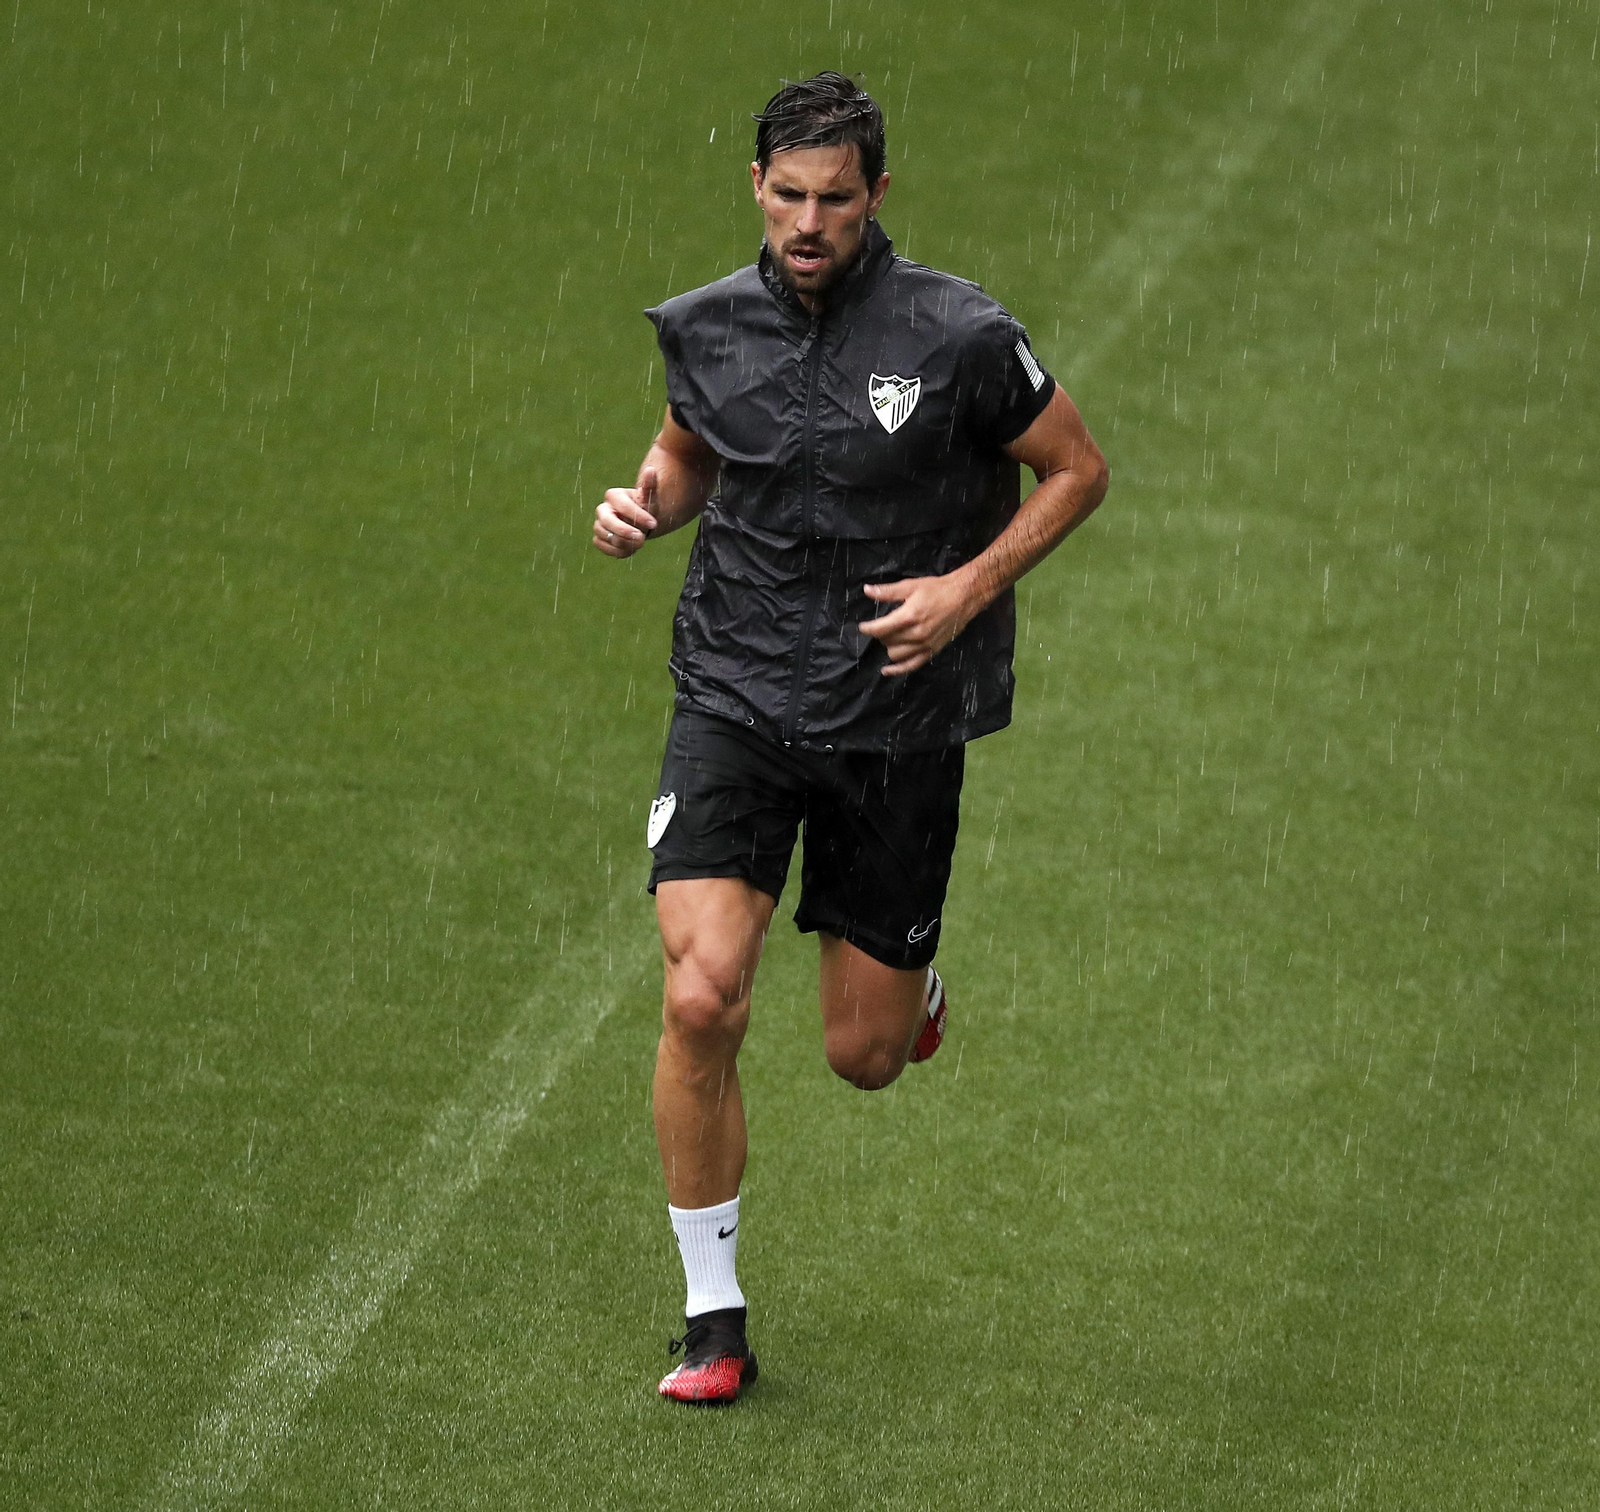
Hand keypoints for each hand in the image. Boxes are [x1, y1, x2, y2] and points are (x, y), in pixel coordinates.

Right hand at [594, 467, 659, 557]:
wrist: (642, 523)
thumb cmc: (646, 509)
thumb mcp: (650, 498)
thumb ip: (650, 486)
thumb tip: (650, 469)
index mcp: (614, 496)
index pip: (621, 505)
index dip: (638, 515)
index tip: (654, 524)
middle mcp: (603, 509)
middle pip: (606, 520)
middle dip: (623, 531)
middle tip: (642, 538)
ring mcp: (599, 524)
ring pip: (602, 533)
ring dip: (622, 542)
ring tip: (639, 543)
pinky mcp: (599, 538)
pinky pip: (600, 544)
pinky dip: (615, 550)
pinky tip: (631, 549)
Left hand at [857, 574, 976, 676]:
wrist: (963, 597)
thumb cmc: (937, 590)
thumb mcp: (911, 586)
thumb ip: (887, 591)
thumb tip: (867, 590)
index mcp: (909, 616)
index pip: (880, 628)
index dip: (868, 629)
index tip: (862, 627)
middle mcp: (916, 633)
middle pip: (887, 641)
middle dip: (880, 634)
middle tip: (883, 626)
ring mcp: (924, 645)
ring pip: (895, 654)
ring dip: (889, 647)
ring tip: (891, 638)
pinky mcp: (931, 651)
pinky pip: (911, 666)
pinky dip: (897, 670)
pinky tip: (886, 670)